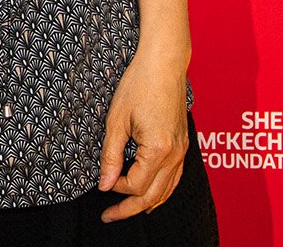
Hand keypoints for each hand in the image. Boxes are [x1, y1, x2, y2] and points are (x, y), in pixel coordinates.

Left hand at [97, 51, 190, 221]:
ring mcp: (182, 151)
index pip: (135, 184)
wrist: (164, 65)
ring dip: (146, 203)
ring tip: (125, 210)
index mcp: (158, 150)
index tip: (100, 184)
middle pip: (153, 195)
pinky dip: (160, 190)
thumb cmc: (138, 86)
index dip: (115, 187)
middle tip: (108, 217)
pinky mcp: (183, 146)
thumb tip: (104, 184)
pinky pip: (174, 178)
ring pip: (166, 190)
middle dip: (130, 209)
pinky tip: (148, 193)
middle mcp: (175, 155)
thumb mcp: (116, 120)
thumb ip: (110, 155)